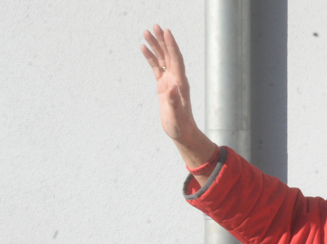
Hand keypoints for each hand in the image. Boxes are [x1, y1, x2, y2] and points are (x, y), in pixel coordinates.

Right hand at [141, 25, 215, 168]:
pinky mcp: (163, 86)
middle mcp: (176, 79)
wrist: (183, 133)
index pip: (176, 60)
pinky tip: (143, 48)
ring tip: (146, 32)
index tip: (166, 32)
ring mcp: (170, 81)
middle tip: (154, 26)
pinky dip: (151, 58)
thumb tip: (171, 89)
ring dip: (155, 46)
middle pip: (169, 55)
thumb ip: (174, 102)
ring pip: (162, 59)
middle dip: (162, 40)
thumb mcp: (176, 116)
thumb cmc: (181, 126)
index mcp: (180, 83)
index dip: (171, 45)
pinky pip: (157, 67)